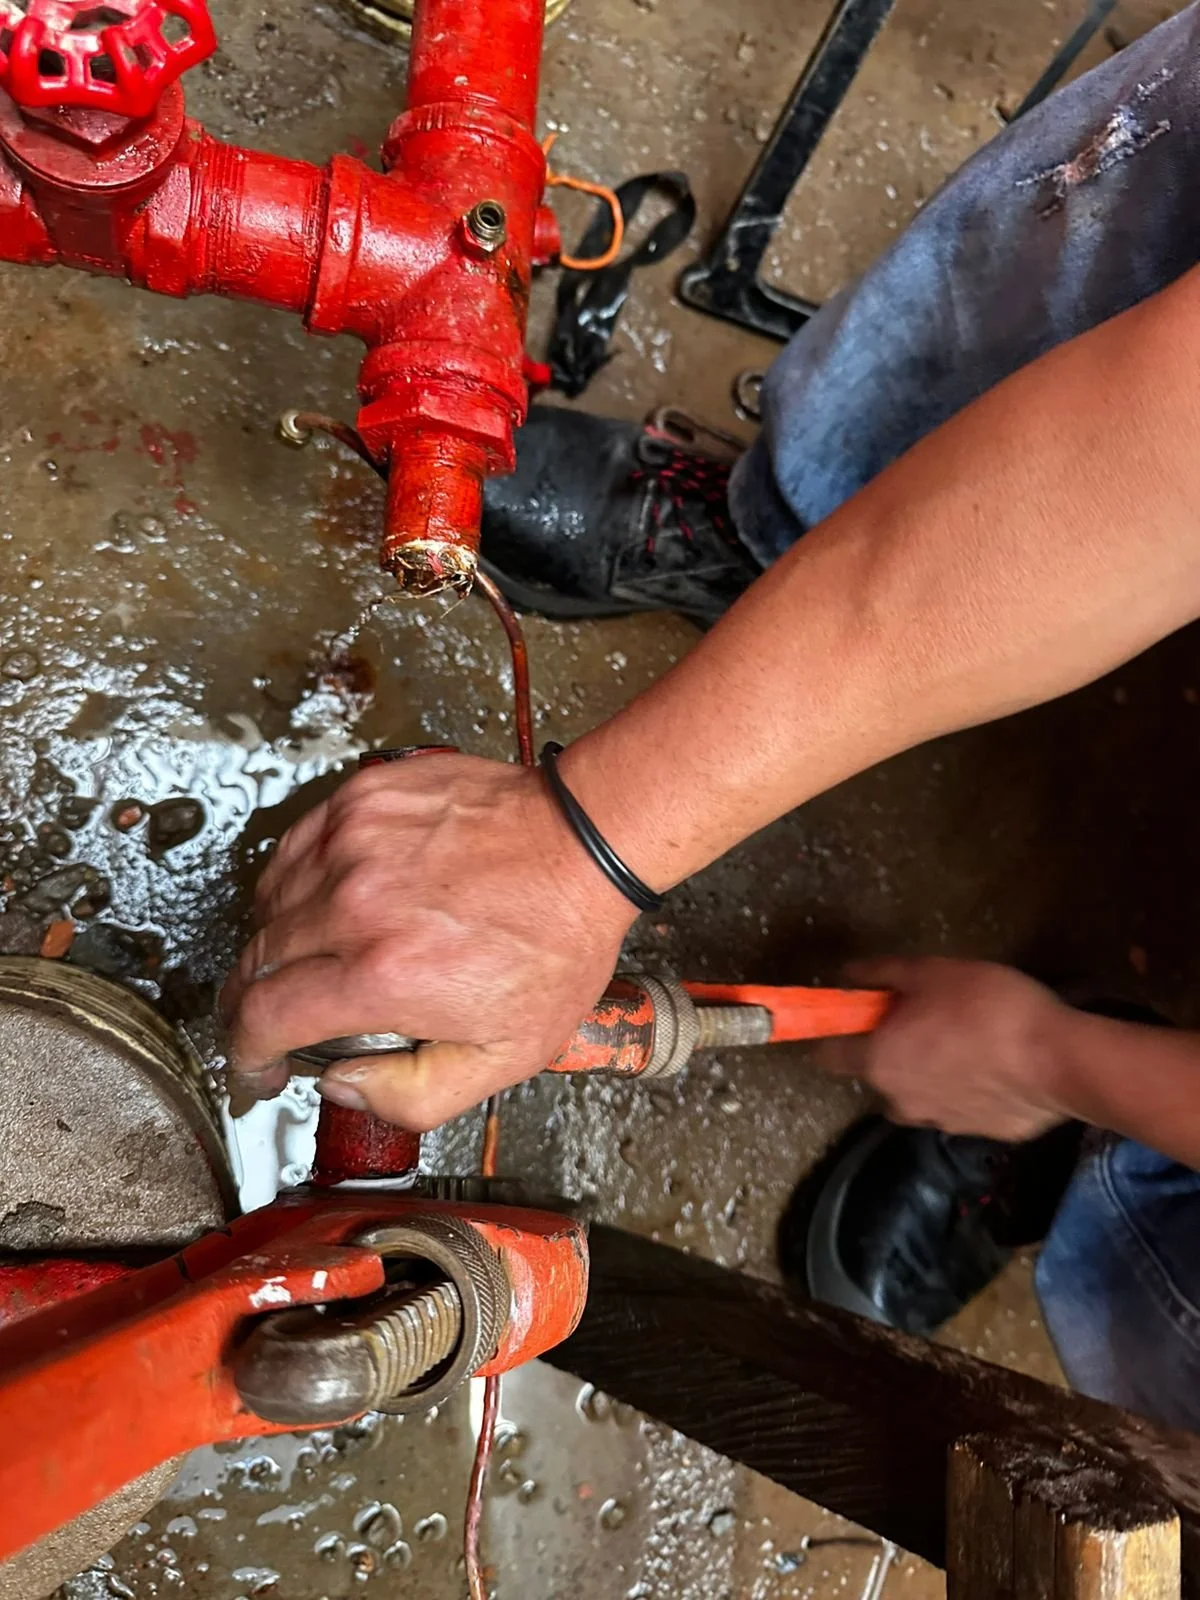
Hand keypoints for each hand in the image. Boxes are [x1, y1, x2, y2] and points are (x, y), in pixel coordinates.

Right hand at [220, 753, 636, 1128]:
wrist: (583, 846)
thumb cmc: (555, 941)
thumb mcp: (506, 1055)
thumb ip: (414, 1094)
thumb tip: (343, 1084)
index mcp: (384, 974)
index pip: (264, 1017)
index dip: (248, 1051)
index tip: (259, 1062)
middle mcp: (356, 905)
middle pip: (256, 960)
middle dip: (252, 1002)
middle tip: (270, 1020)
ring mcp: (354, 843)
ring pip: (268, 902)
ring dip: (274, 941)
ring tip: (306, 961)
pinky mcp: (362, 799)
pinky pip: (295, 847)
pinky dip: (295, 881)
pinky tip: (322, 901)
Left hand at [819, 957, 1071, 1139]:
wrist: (1056, 1060)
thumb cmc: (984, 1008)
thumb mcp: (930, 972)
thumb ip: (882, 974)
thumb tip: (846, 975)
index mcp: (879, 1063)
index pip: (828, 1057)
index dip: (835, 1035)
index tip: (853, 1017)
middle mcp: (900, 1101)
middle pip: (878, 1075)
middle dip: (892, 1051)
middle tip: (926, 1019)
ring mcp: (941, 1123)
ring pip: (918, 1095)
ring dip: (928, 1075)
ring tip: (964, 1044)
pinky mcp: (982, 1134)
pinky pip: (960, 1108)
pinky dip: (968, 1090)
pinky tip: (995, 1067)